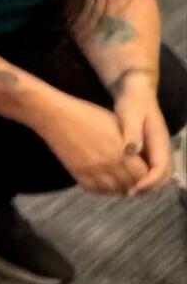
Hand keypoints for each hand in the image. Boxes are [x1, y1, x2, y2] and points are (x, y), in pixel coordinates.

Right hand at [37, 93, 142, 195]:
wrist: (56, 116)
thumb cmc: (87, 115)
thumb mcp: (116, 125)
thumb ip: (131, 144)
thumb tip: (140, 159)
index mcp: (123, 151)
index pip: (143, 175)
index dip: (144, 175)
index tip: (140, 171)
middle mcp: (110, 164)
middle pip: (129, 185)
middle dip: (132, 183)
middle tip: (131, 179)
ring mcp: (93, 170)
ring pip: (113, 190)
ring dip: (117, 188)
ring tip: (117, 181)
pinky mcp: (78, 173)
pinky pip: (94, 189)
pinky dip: (100, 189)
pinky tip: (101, 181)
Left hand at [113, 77, 171, 194]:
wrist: (135, 91)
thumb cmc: (133, 102)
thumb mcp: (131, 115)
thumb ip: (132, 133)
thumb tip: (130, 152)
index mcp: (160, 142)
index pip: (161, 169)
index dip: (150, 181)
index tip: (135, 188)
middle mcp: (161, 149)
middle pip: (161, 176)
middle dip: (147, 187)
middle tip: (128, 192)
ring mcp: (154, 150)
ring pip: (154, 174)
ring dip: (143, 184)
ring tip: (123, 189)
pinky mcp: (146, 149)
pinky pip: (146, 168)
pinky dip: (138, 176)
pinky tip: (121, 178)